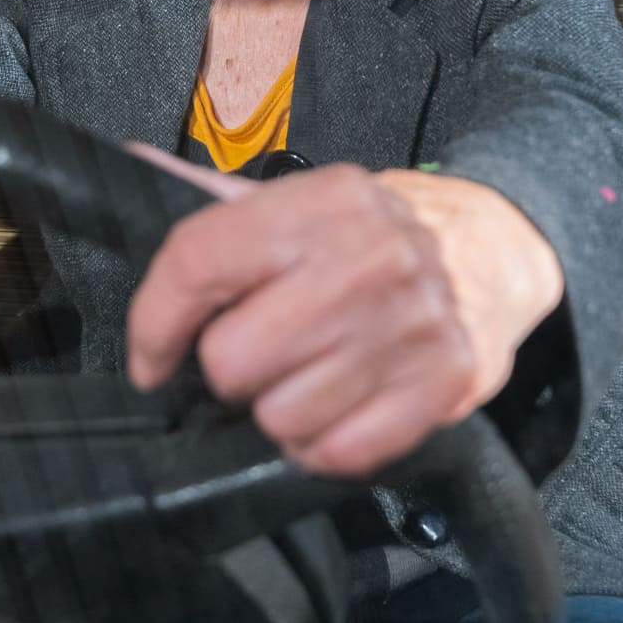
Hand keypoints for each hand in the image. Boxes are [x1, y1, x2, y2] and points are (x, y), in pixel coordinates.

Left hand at [123, 148, 562, 477]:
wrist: (491, 247)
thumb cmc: (370, 234)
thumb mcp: (296, 200)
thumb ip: (211, 200)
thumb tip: (131, 168)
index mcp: (320, 201)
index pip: (197, 262)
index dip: (154, 322)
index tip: (152, 357)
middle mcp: (369, 256)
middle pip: (232, 359)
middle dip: (231, 371)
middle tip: (261, 354)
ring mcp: (412, 323)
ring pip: (281, 419)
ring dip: (282, 412)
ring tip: (309, 376)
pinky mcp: (445, 381)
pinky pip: (340, 453)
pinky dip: (328, 444)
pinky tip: (342, 404)